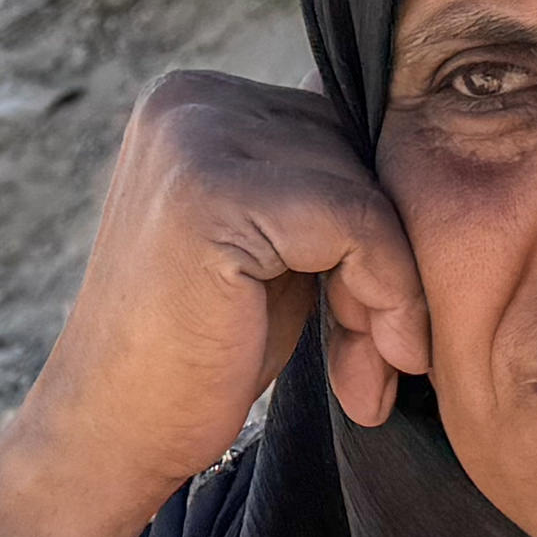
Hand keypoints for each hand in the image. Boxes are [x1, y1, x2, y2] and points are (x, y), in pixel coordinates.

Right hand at [17, 67, 422, 502]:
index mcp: (194, 99)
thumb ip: (320, 184)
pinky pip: (355, 223)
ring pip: (365, 186)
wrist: (110, 436)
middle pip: (357, 147)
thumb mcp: (269, 248)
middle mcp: (189, 101)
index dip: (375, 217)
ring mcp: (195, 140)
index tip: (379, 315)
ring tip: (365, 366)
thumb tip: (426, 132)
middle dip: (384, 254)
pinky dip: (385, 295)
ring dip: (389, 286)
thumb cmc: (199, 354)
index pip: (339, 119)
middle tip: (375, 352)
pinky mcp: (213, 195)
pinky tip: (369, 368)